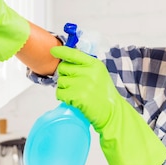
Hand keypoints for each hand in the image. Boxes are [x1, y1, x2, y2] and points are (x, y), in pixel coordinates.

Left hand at [51, 46, 165, 164]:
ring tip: (76, 94)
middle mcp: (89, 72)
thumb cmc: (104, 95)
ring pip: (60, 82)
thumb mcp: (99, 75)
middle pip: (63, 68)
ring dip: (64, 89)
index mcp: (94, 64)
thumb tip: (66, 59)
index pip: (74, 54)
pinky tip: (74, 101)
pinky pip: (60, 93)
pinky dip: (64, 98)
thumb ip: (86, 66)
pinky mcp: (77, 96)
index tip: (54, 51)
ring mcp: (83, 84)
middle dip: (65, 76)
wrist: (112, 113)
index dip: (62, 52)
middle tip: (74, 85)